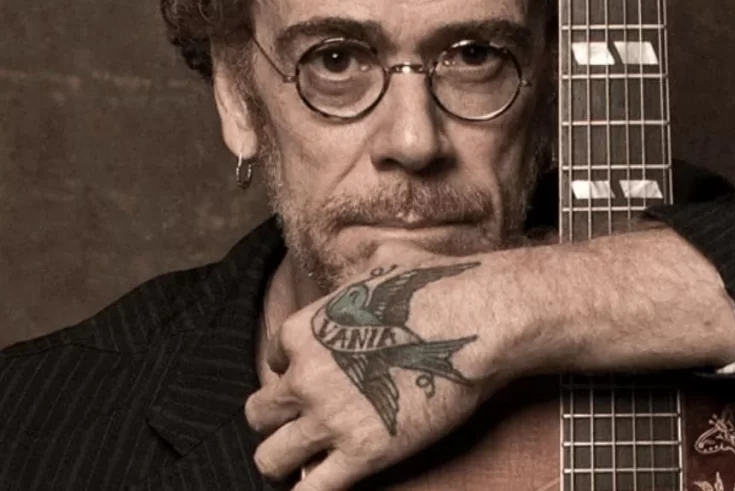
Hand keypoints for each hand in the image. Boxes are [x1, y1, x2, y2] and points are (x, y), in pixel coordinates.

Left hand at [245, 244, 504, 489]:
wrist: (473, 321)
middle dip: (279, 418)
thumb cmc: (433, 288)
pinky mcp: (362, 454)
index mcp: (303, 331)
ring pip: (270, 458)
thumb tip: (369, 271)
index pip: (273, 361)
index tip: (320, 378)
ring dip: (284, 459)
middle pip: (260, 412)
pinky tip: (324, 481)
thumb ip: (359, 279)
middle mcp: (304, 377)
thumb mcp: (381, 267)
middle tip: (308, 421)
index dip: (294, 370)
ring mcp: (329, 419)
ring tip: (307, 460)